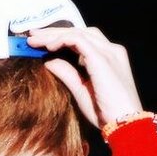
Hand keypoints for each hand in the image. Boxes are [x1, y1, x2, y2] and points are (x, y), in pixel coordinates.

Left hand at [27, 27, 142, 127]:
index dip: (61, 38)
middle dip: (54, 32)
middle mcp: (111, 50)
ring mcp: (109, 52)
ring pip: (77, 33)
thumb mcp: (80, 90)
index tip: (40, 43)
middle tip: (31, 35)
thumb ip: (67, 73)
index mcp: (109, 58)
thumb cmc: (106, 113)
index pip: (83, 39)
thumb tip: (49, 61)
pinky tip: (48, 46)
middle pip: (79, 32)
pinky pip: (78, 41)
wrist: (125, 123)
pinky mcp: (103, 58)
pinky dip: (62, 40)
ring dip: (54, 35)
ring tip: (34, 40)